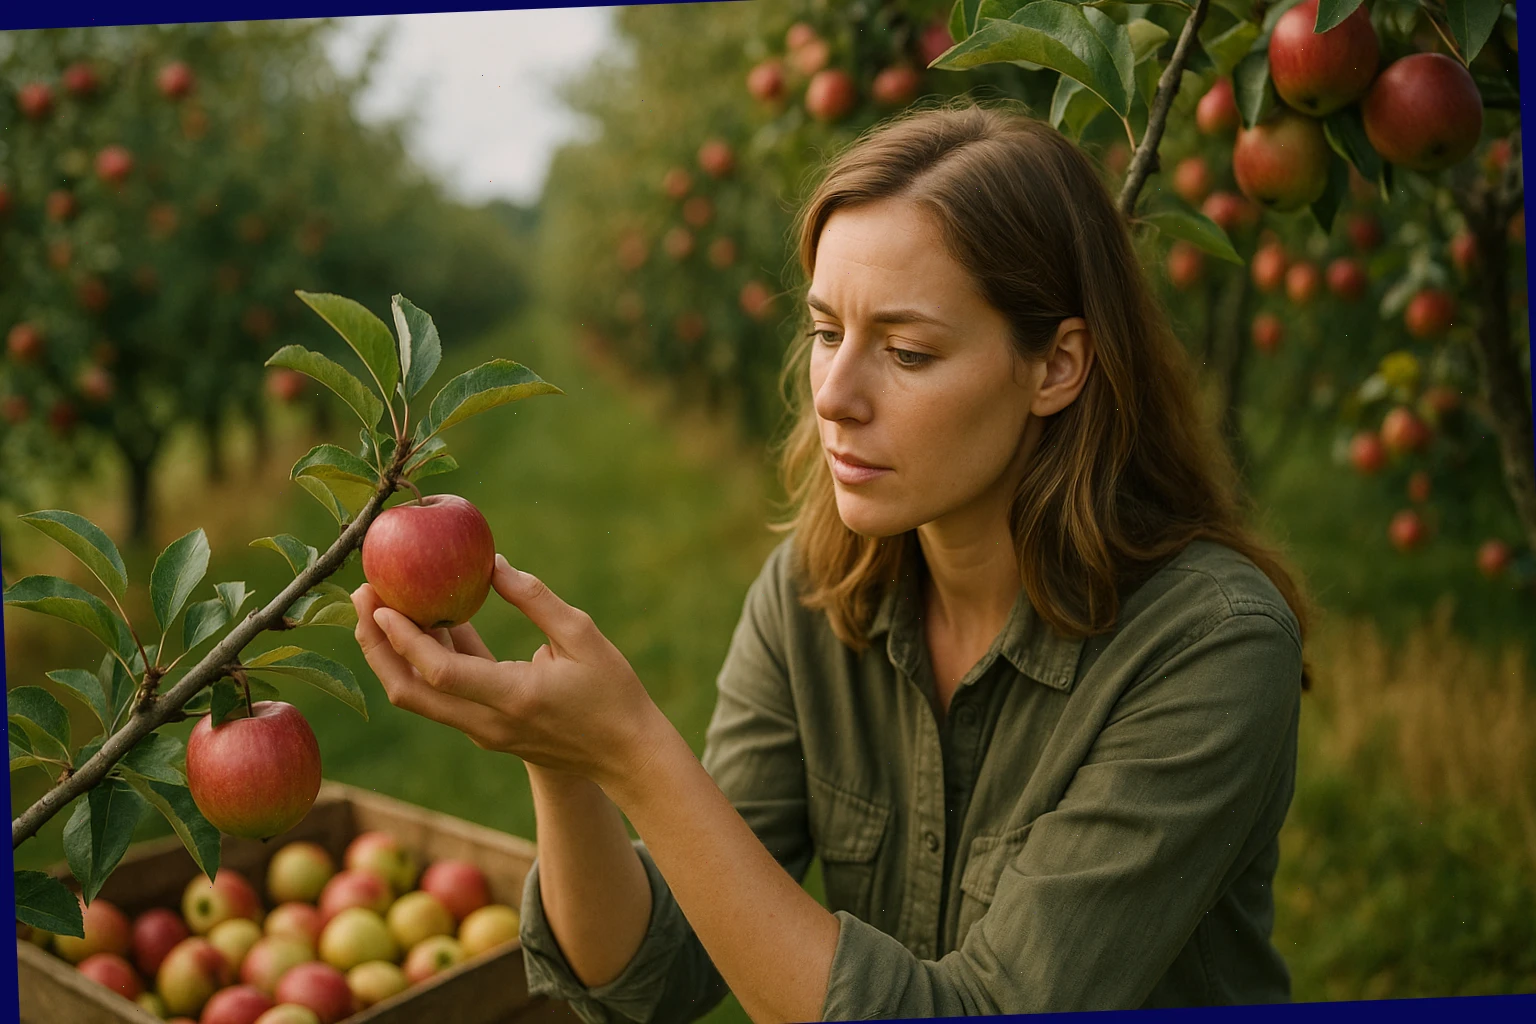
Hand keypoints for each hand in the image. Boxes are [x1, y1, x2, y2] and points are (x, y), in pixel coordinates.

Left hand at [351, 555, 671, 790]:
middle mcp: (488, 722)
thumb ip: (535, 599)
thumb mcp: (582, 635)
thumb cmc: (612, 691)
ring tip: (380, 607)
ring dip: (395, 655)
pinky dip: (428, 662)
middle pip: (410, 692)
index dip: (404, 639)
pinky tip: (429, 623)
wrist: (626, 754)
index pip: (441, 672)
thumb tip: (493, 563)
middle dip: (377, 647)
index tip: (381, 604)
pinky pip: (444, 696)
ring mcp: (484, 731)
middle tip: (362, 599)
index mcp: (513, 697)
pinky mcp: (487, 730)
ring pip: (421, 697)